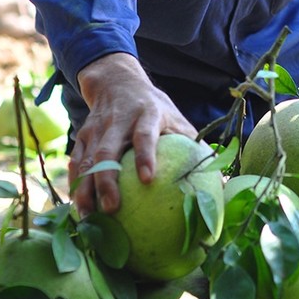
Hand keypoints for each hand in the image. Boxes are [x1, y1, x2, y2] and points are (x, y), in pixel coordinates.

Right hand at [69, 52, 196, 215]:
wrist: (116, 81)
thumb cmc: (155, 107)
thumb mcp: (176, 118)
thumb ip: (194, 147)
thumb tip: (223, 184)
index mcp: (145, 114)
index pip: (144, 135)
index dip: (145, 155)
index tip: (148, 179)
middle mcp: (118, 121)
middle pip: (108, 150)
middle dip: (107, 180)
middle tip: (112, 208)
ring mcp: (96, 128)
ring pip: (87, 159)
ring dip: (85, 189)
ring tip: (89, 216)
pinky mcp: (82, 136)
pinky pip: (76, 162)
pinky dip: (75, 185)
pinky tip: (78, 209)